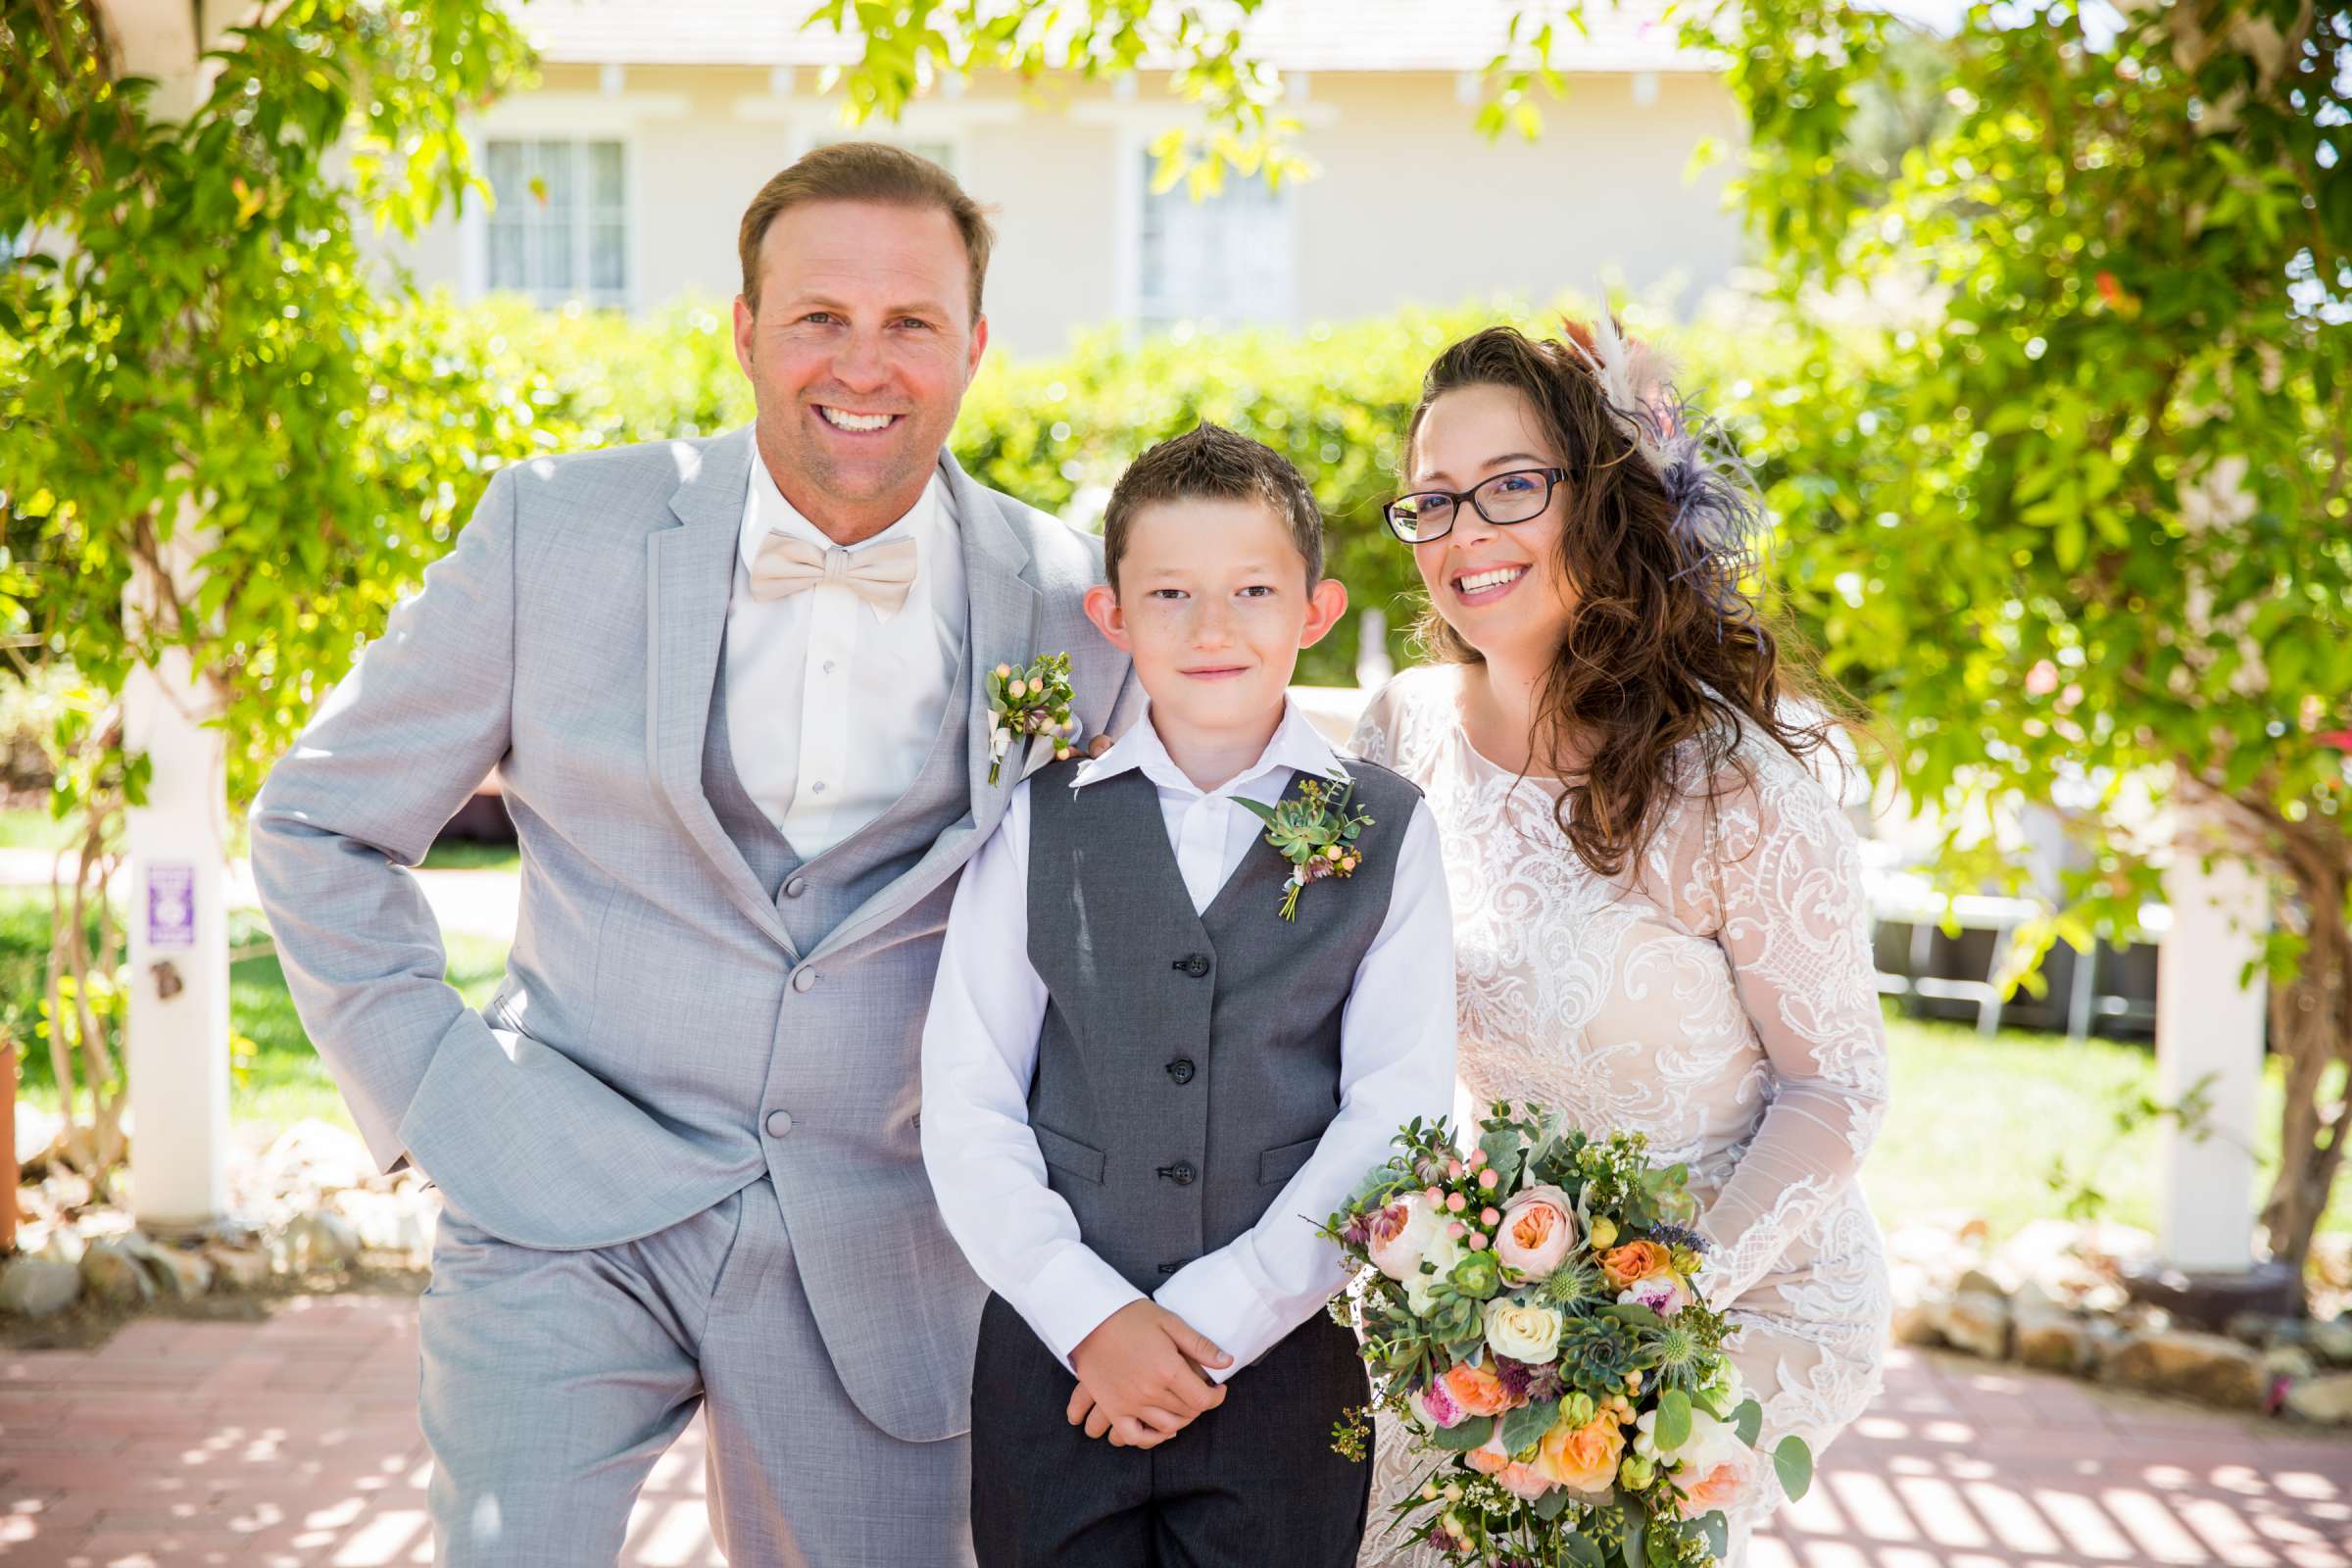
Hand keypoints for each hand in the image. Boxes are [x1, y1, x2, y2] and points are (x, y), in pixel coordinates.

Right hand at [1065, 1301, 1232, 1448]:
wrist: (1088, 1319)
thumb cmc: (1130, 1317)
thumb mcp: (1169, 1322)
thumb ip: (1200, 1345)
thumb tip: (1227, 1362)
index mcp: (1167, 1369)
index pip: (1202, 1399)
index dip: (1216, 1397)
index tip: (1218, 1389)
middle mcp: (1150, 1391)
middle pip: (1186, 1413)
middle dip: (1199, 1405)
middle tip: (1200, 1393)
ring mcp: (1129, 1403)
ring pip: (1166, 1427)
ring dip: (1180, 1420)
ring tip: (1182, 1407)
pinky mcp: (1112, 1408)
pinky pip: (1134, 1436)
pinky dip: (1150, 1439)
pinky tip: (1159, 1429)